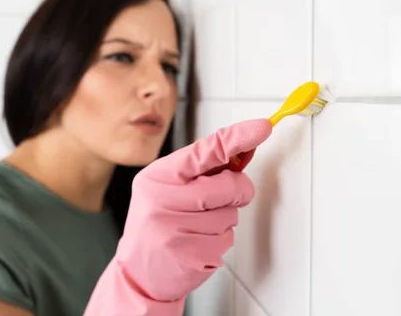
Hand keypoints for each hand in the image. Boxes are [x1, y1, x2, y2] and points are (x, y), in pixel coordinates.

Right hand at [83, 118, 271, 314]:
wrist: (138, 272)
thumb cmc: (156, 222)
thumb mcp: (168, 187)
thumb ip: (203, 168)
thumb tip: (243, 150)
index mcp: (157, 177)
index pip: (204, 152)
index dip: (237, 137)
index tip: (262, 128)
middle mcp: (163, 201)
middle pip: (229, 186)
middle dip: (238, 190)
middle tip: (224, 197)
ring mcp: (176, 231)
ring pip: (231, 214)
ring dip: (223, 219)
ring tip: (195, 226)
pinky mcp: (191, 256)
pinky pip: (227, 239)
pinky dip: (219, 240)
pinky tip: (196, 243)